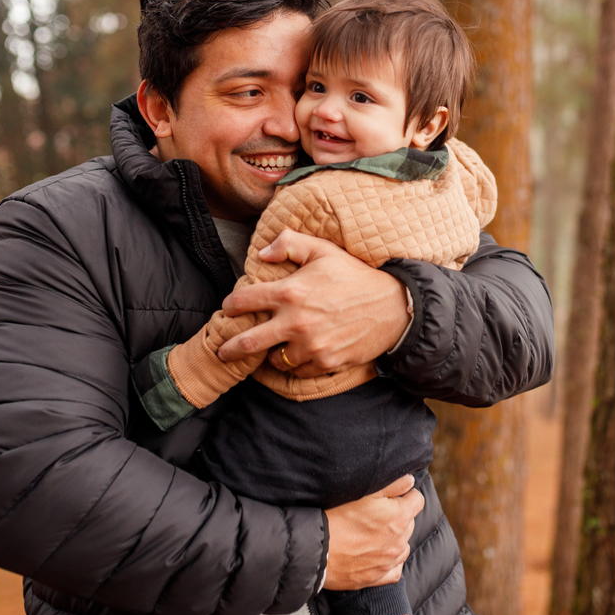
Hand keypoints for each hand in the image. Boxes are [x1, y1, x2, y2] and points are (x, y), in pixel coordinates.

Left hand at [216, 231, 410, 376]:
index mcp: (290, 292)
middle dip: (229, 349)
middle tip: (222, 352)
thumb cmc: (355, 276)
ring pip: (274, 359)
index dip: (231, 305)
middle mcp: (295, 322)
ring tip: (270, 350)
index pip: (244, 301)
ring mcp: (310, 346)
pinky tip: (295, 357)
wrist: (393, 307)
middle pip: (247, 343)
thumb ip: (289, 244)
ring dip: (270, 355)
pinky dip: (294, 365)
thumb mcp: (323, 250)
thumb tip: (261, 253)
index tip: (229, 308)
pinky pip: (298, 370)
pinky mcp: (325, 363)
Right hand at [323, 475, 423, 590]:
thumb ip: (393, 484)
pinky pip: (394, 569)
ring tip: (374, 533)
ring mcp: (389, 562)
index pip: (417, 500)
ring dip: (394, 538)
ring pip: (403, 546)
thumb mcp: (365, 491)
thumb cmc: (337, 516)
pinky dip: (390, 561)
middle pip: (409, 523)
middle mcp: (399, 541)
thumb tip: (410, 481)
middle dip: (398, 516)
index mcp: (399, 517)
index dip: (405, 494)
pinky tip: (377, 554)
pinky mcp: (377, 577)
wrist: (315, 549)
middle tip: (376, 513)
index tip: (392, 495)